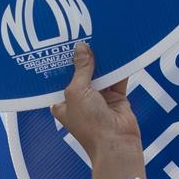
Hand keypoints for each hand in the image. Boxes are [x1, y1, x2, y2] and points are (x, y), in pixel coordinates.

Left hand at [50, 43, 140, 157]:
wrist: (116, 143)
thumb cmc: (89, 124)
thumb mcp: (77, 92)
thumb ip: (81, 69)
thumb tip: (81, 48)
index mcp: (62, 103)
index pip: (60, 79)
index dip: (62, 62)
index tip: (64, 44)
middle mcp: (79, 101)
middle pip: (81, 73)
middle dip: (84, 58)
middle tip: (84, 35)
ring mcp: (98, 100)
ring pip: (100, 74)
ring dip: (102, 61)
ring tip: (100, 39)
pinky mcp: (116, 98)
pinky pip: (117, 79)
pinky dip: (118, 67)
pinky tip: (117, 51)